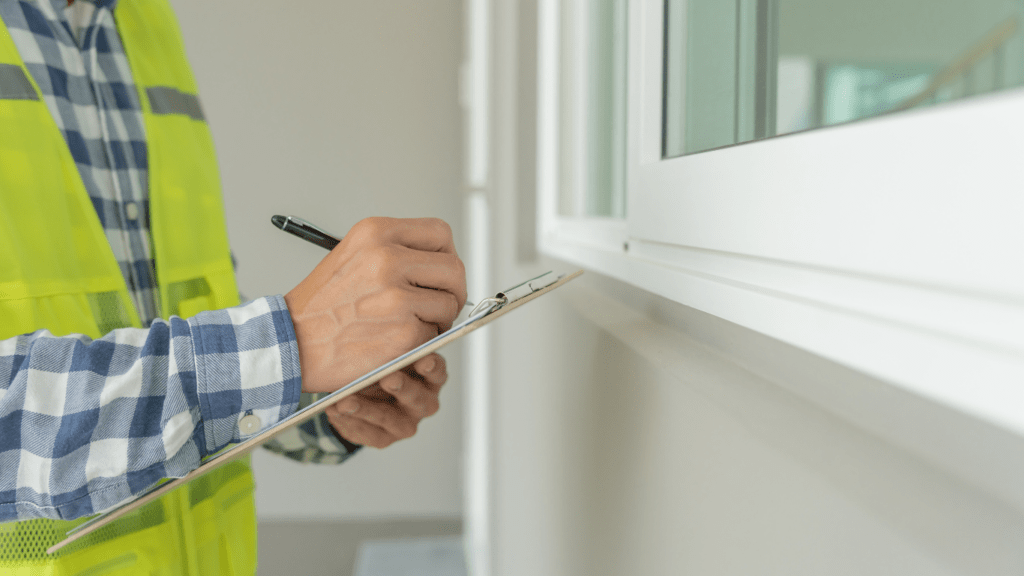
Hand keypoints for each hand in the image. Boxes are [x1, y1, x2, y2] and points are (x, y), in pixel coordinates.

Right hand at [284, 217, 466, 392]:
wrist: (289, 342)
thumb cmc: (320, 306)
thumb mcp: (353, 255)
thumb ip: (395, 250)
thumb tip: (440, 262)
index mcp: (376, 233)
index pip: (440, 234)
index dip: (446, 256)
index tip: (440, 274)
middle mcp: (387, 258)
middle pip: (454, 269)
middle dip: (452, 291)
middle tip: (439, 306)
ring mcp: (397, 296)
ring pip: (448, 303)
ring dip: (438, 320)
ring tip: (410, 325)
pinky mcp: (404, 332)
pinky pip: (435, 335)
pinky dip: (422, 343)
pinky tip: (396, 342)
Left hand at [326, 353, 446, 447]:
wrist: (359, 390)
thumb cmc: (378, 365)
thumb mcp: (387, 352)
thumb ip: (389, 346)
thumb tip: (380, 331)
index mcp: (429, 379)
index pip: (437, 373)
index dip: (432, 367)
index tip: (423, 360)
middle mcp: (422, 403)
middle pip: (418, 399)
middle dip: (403, 388)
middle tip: (388, 378)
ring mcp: (405, 424)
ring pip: (391, 421)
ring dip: (368, 411)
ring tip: (345, 401)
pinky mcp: (385, 438)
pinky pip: (369, 434)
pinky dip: (351, 422)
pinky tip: (335, 411)